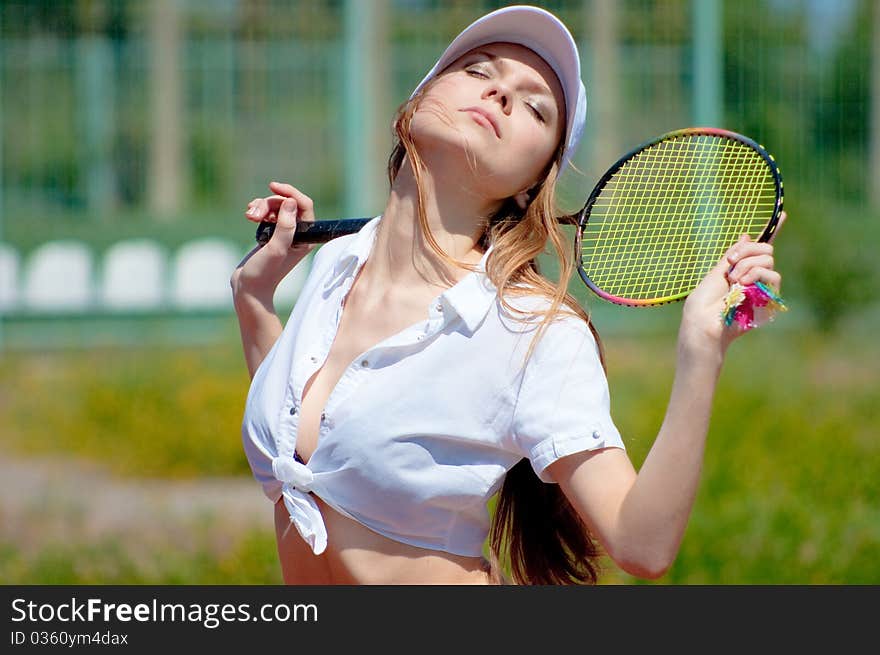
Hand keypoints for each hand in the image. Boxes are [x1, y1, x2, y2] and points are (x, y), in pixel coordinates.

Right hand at [230, 181, 316, 300]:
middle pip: (286, 204)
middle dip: (268, 203)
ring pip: (275, 207)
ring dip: (261, 207)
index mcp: (306, 238)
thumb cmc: (264, 272)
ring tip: (249, 216)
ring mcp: (284, 233)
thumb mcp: (276, 248)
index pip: (304, 205)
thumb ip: (285, 226)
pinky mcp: (271, 233)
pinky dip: (258, 210)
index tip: (272, 186)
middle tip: (253, 214)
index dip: (290, 192)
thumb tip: (290, 201)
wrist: (248, 288)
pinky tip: (249, 216)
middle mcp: (298, 234)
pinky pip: (267, 213)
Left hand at [679, 211, 786, 358]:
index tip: (782, 214)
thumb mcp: (715, 273)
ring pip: (769, 258)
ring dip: (748, 265)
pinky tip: (743, 284)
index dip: (771, 231)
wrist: (705, 322)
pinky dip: (756, 274)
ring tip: (734, 279)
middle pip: (765, 248)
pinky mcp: (769, 297)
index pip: (756, 248)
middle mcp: (752, 275)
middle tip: (731, 263)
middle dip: (747, 250)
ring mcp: (761, 286)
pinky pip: (772, 273)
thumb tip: (745, 235)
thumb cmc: (703, 303)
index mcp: (737, 268)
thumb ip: (733, 256)